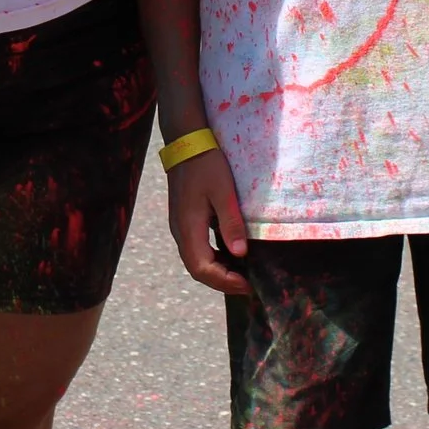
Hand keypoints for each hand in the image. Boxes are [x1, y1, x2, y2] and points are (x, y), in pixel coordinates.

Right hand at [166, 149, 250, 294]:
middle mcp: (180, 232)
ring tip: (241, 274)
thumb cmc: (206, 164)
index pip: (202, 268)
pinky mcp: (184, 220)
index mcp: (188, 227)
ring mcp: (180, 227)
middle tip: (248, 285)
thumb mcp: (224, 192)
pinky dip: (213, 259)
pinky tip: (230, 255)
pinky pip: (196, 249)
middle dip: (222, 281)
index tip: (247, 284)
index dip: (224, 282)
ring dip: (217, 271)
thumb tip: (240, 254)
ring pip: (196, 261)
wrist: (186, 143)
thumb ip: (231, 223)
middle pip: (197, 270)